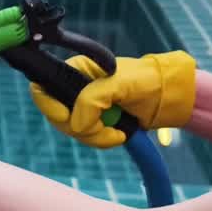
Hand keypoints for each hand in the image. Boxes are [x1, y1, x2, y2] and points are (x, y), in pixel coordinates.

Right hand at [30, 51, 195, 147]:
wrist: (169, 98)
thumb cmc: (146, 81)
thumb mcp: (118, 84)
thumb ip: (92, 100)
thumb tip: (74, 124)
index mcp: (75, 70)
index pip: (42, 88)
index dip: (48, 106)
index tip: (66, 116)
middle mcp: (74, 88)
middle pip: (57, 116)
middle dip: (80, 127)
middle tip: (103, 127)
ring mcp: (84, 107)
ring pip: (72, 130)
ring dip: (95, 136)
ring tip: (118, 132)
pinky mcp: (94, 123)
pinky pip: (86, 138)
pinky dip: (102, 140)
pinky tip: (119, 135)